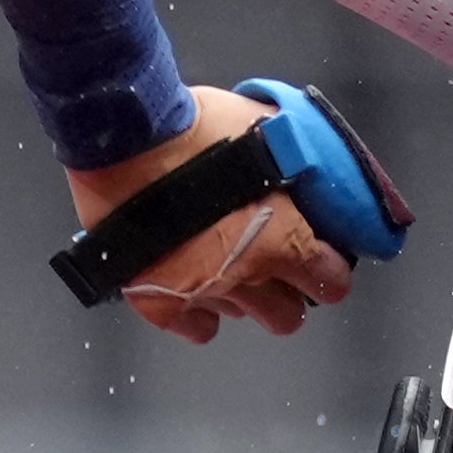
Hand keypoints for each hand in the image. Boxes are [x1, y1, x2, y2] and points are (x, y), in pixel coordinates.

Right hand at [68, 87, 357, 344]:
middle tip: (275, 264)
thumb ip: (299, 165)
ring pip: (241, 316)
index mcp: (282, 239)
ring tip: (227, 259)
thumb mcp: (269, 132)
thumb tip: (322, 173)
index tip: (323, 257)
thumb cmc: (195, 126)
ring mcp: (200, 291)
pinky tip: (195, 282)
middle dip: (288, 291)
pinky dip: (200, 310)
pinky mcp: (156, 299)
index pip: (330, 282)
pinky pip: (196, 326)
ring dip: (243, 294)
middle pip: (287, 315)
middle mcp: (246, 275)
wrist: (122, 136)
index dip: (329, 269)